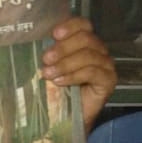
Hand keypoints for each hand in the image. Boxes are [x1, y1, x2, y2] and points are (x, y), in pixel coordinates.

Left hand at [39, 17, 116, 132]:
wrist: (64, 118)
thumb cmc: (55, 90)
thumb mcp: (49, 67)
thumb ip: (48, 52)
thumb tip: (32, 39)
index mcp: (85, 42)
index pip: (83, 24)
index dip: (70, 26)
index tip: (54, 34)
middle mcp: (98, 51)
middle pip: (86, 38)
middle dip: (63, 48)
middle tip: (45, 59)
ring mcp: (106, 65)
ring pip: (88, 55)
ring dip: (65, 64)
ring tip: (48, 74)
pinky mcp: (108, 81)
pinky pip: (93, 72)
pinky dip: (74, 75)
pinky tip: (60, 82)